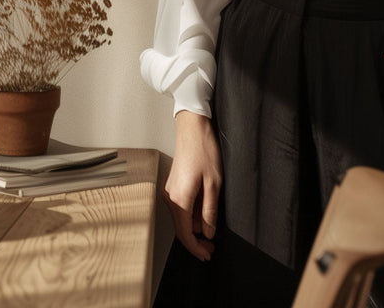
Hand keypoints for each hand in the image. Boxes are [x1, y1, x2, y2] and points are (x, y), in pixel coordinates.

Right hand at [163, 110, 222, 260]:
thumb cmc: (203, 150)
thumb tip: (208, 232)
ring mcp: (170, 190)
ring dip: (195, 228)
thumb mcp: (214, 184)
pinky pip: (181, 207)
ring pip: (181, 219)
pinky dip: (192, 216)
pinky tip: (204, 215)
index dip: (197, 248)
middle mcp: (170, 196)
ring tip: (211, 232)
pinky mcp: (173, 185)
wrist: (193, 128)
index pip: (186, 234)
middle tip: (211, 248)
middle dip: (196, 241)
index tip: (207, 255)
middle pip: (181, 229)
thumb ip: (210, 211)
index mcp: (179, 199)